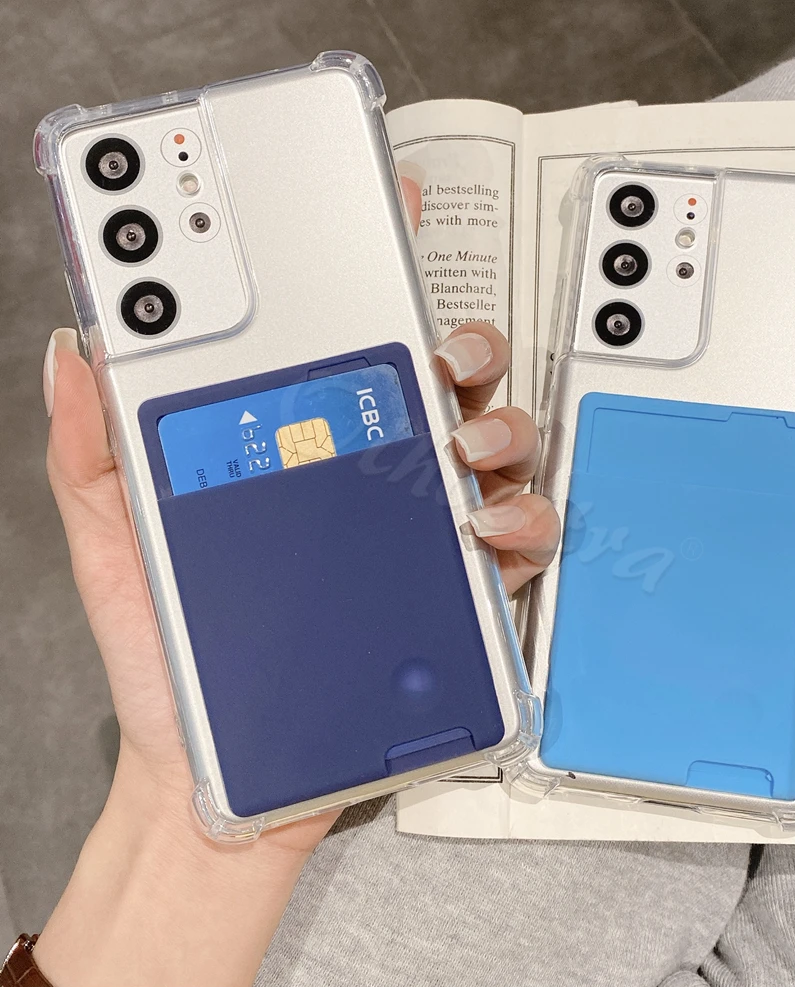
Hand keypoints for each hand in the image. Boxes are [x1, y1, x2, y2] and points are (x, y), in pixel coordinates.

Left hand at [33, 174, 558, 986]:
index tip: (389, 214)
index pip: (347, 343)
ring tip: (459, 451)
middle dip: (463, 347)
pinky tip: (484, 530)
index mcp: (301, 447)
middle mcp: (371, 478)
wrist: (217, 772)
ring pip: (497, 448)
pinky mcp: (457, 591)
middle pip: (448, 383)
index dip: (375, 273)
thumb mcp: (116, 539)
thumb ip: (91, 444)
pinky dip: (521, 524)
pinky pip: (519, 541)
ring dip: (498, 430)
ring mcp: (422, 532)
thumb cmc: (173, 658)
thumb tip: (81, 353)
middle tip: (437, 355)